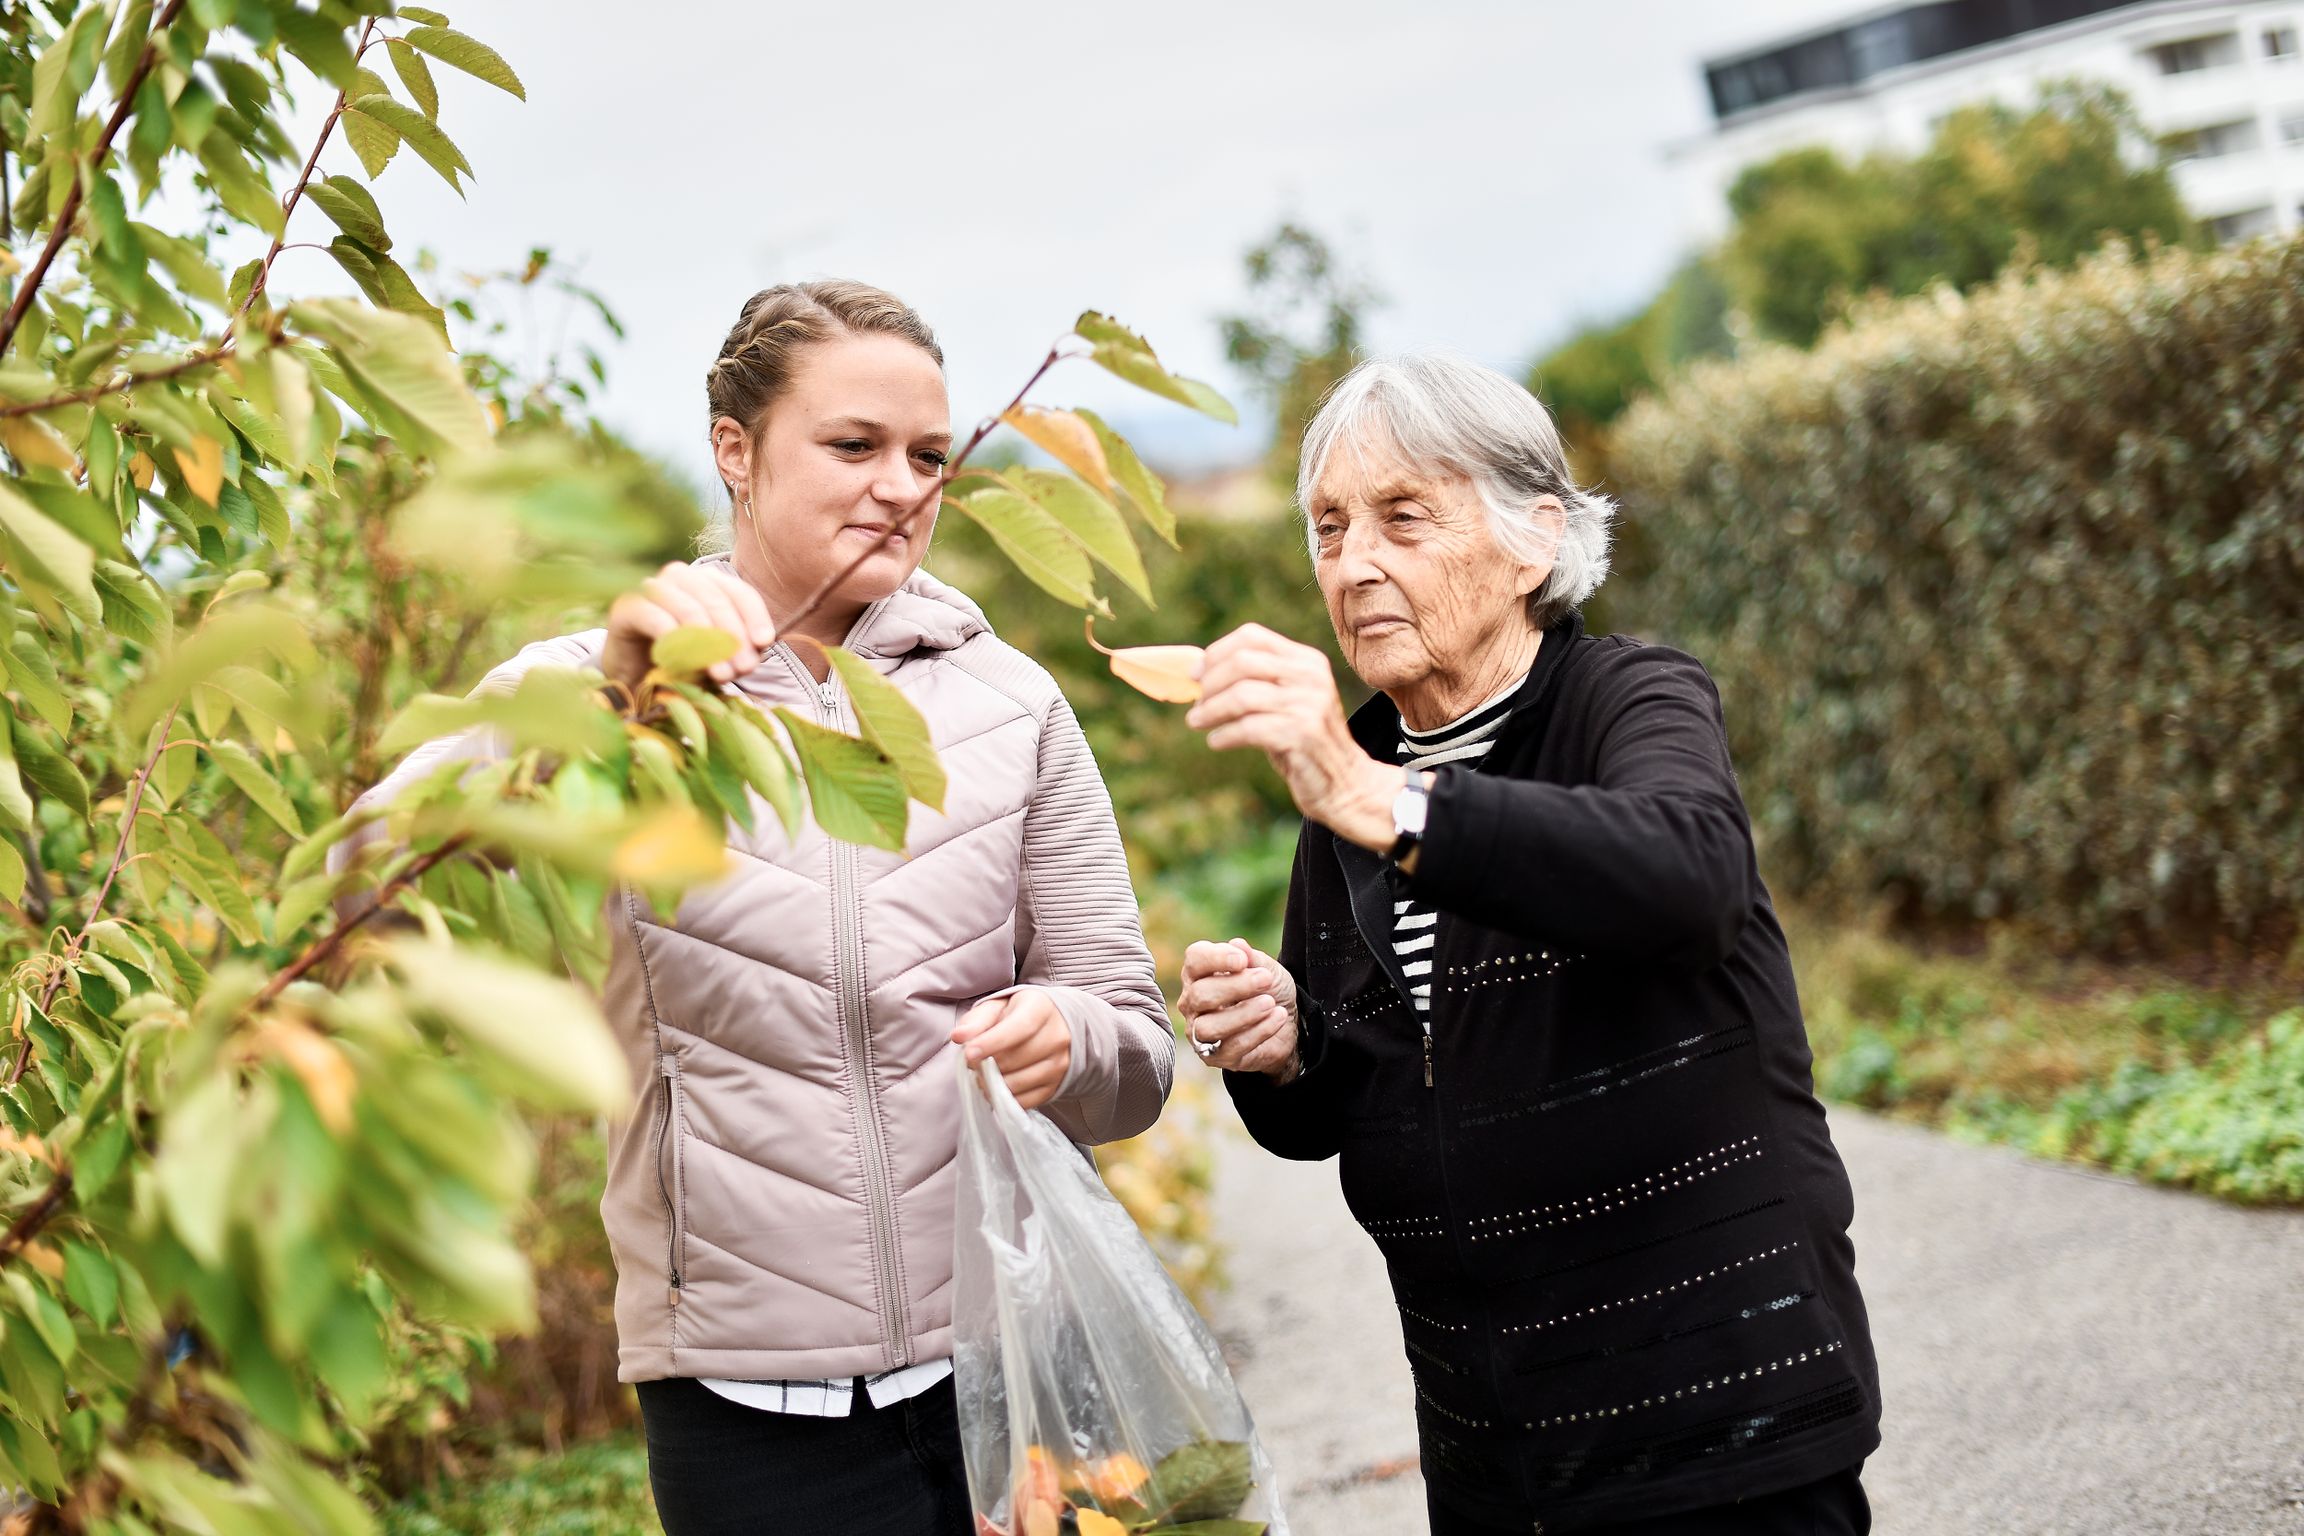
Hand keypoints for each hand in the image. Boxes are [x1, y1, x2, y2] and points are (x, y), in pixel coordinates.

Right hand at [602, 560, 779, 693]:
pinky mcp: (627, 607)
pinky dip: (675, 641)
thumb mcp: (721, 655)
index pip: (739, 592)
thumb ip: (741, 648)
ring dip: (709, 644)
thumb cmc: (685, 661)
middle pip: (716, 599)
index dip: (754, 616)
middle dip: (733, 636)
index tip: (764, 643)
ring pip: (689, 607)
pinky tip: (686, 663)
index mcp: (708, 581)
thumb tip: (756, 650)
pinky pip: (656, 618)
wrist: (637, 675)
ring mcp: (651, 588)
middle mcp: (681, 576)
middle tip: (742, 669)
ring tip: (720, 673)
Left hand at [952, 988, 1071, 1110]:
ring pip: (1019, 1083)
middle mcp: (1057, 1036)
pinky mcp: (1055, 1086)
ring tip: (982, 1075)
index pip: (1019, 1028)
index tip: (969, 1054)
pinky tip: (995, 1086)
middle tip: (972, 1062)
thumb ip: (976, 1020)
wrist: (1050, 1027)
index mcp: (1041, 1009)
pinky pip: (1025, 1101)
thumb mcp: (996, 1008)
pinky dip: (1004, 1098)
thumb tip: (959, 1036)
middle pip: (1017, 1058)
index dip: (992, 1043)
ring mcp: (1060, 1063)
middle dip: (987, 1065)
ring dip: (993, 1083)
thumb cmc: (1017, 1016)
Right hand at [1178, 937, 1300, 1080]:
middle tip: (1266, 980)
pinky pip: (1231, 1047)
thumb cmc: (1268, 991)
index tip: (1242, 959)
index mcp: (1199, 974)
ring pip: (1209, 1026)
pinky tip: (1277, 1018)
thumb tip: (1238, 945)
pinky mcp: (1216, 1057)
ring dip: (1243, 1014)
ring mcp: (1200, 1032)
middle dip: (1236, 986)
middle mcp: (1192, 1003)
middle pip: (1200, 994)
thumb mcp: (1267, 969)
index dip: (1215, 958)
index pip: (1194, 960)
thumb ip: (1253, 959)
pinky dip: (1258, 1031)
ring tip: (1270, 1003)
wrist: (1288, 1024)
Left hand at [1186, 624, 1399, 852]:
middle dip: (1210, 682)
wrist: (1345, 783)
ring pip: (1242, 694)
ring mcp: (1308, 705)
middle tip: (1195, 703)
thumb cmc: (1303, 741)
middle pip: (1242, 662)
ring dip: (1210, 710)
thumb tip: (1197, 671)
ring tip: (1196, 722)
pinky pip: (1248, 728)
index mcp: (1306, 660)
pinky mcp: (1301, 735)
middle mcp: (1310, 676)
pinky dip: (1224, 734)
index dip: (1216, 653)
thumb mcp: (1286, 701)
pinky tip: (1216, 741)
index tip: (1194, 674)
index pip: (1252, 637)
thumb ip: (1255, 682)